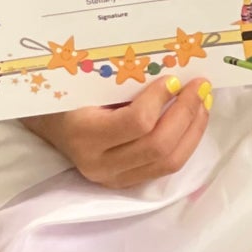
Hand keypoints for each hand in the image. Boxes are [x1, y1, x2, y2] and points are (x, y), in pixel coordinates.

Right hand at [22, 76, 212, 189]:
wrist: (48, 124)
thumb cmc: (67, 94)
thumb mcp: (86, 83)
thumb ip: (123, 81)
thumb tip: (171, 68)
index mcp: (84, 134)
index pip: (136, 123)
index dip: (160, 100)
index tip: (173, 78)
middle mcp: (99, 164)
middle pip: (158, 146)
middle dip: (186, 113)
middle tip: (198, 86)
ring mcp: (114, 179)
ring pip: (168, 162)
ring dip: (193, 130)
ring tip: (203, 102)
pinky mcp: (127, 183)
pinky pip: (165, 168)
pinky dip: (186, 143)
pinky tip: (192, 121)